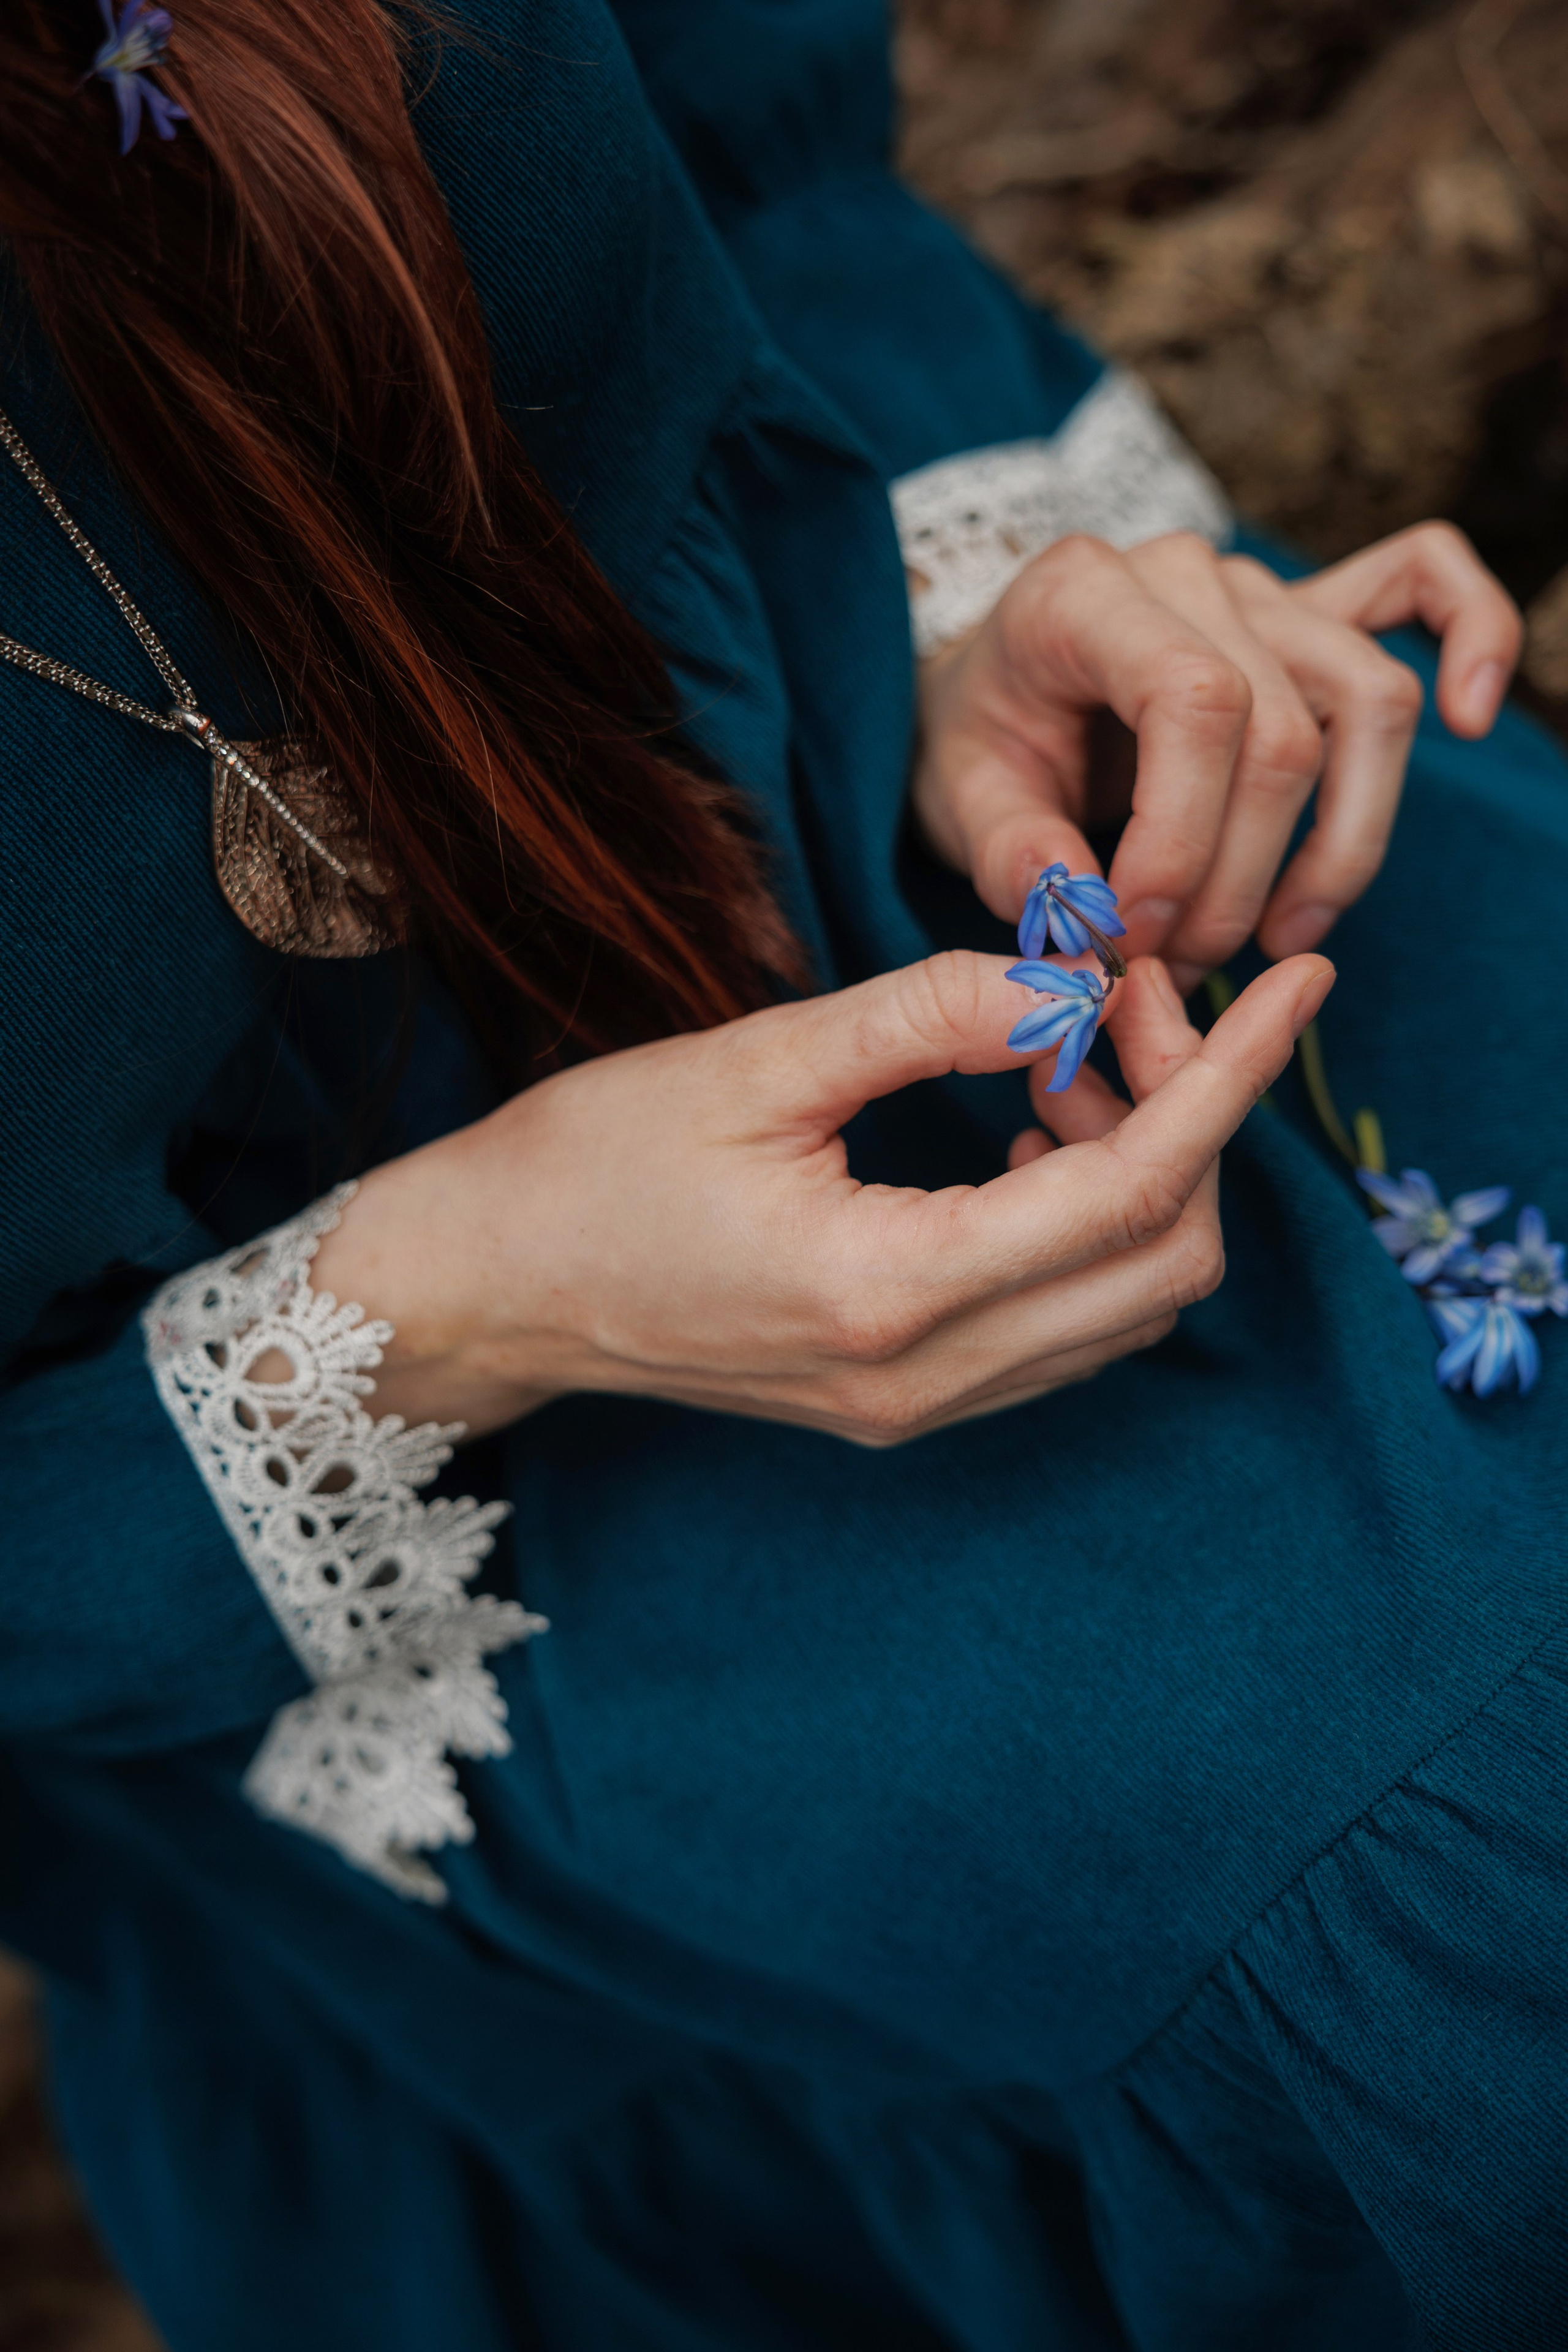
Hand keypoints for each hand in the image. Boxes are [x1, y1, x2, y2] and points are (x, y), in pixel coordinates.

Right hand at [310, 948, 1332, 1446]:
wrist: (487, 1291)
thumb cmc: (586, 1167)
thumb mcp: (752, 1063)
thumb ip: (924, 1018)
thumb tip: (1068, 985)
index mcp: (886, 1291)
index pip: (1132, 1194)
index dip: (1228, 1082)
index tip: (1294, 989)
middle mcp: (923, 1378)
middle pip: (1163, 1267)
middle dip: (1191, 1124)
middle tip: (1132, 1007)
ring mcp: (917, 1407)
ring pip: (1125, 1307)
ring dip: (1144, 1177)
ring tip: (1072, 1063)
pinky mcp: (901, 1402)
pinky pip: (1061, 1327)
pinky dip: (1090, 1228)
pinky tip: (1032, 1137)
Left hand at [914, 521, 1520, 992]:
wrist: (986, 691)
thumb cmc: (977, 740)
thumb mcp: (954, 802)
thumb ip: (1011, 857)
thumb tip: (1085, 917)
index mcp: (1084, 594)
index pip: (1196, 701)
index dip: (1184, 838)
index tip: (1131, 933)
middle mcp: (1188, 572)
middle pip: (1285, 732)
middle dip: (1237, 881)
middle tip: (1173, 967)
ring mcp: (1260, 589)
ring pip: (1369, 702)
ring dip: (1338, 844)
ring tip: (1277, 937)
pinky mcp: (1308, 616)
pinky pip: (1420, 583)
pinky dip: (1469, 636)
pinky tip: (1467, 719)